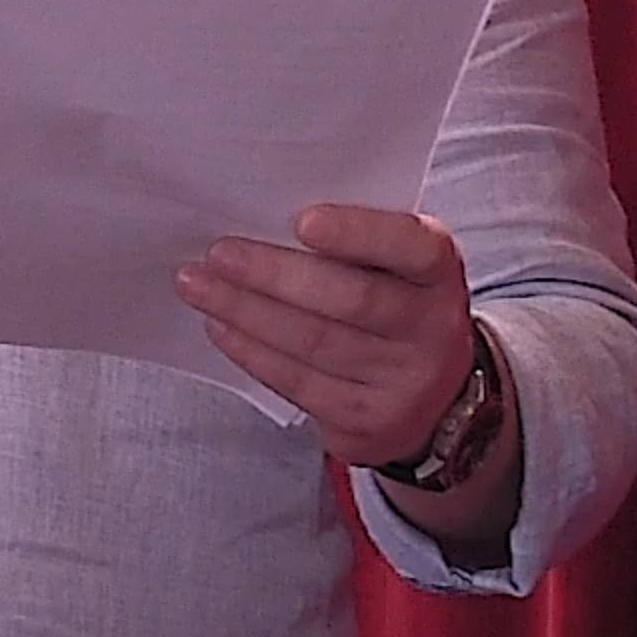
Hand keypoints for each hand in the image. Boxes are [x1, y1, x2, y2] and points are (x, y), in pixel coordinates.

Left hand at [174, 205, 475, 466]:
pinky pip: (297, 383)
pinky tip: (220, 326)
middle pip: (350, 300)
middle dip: (273, 275)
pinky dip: (250, 351)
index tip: (303, 220)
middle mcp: (432, 330)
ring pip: (313, 344)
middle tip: (218, 253)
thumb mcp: (397, 265)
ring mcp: (402, 383)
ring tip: (197, 285)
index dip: (359, 233)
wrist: (434, 398)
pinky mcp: (365, 422)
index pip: (412, 246)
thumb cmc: (396, 304)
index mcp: (439, 273)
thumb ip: (356, 240)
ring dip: (245, 311)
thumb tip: (265, 214)